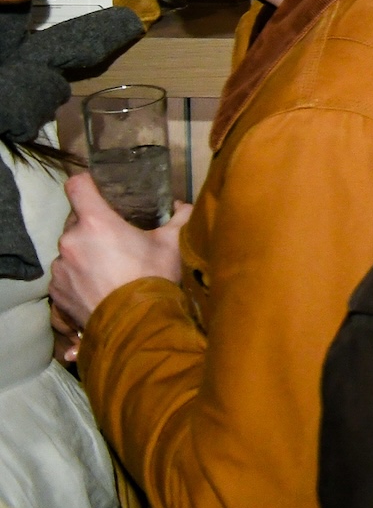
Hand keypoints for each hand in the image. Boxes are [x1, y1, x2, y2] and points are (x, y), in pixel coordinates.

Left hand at [50, 173, 186, 350]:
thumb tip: (182, 206)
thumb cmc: (152, 278)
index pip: (77, 186)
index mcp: (96, 222)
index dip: (86, 183)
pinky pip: (64, 276)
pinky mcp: (56, 292)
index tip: (97, 189)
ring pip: (69, 251)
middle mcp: (70, 241)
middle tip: (113, 240)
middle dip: (91, 227)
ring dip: (83, 254)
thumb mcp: (173, 244)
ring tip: (106, 270)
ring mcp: (59, 268)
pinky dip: (77, 278)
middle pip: (75, 222)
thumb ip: (179, 217)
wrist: (134, 325)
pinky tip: (97, 288)